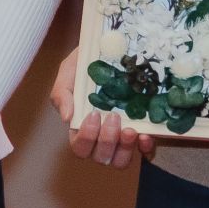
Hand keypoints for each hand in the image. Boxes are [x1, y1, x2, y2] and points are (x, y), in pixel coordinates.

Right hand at [52, 55, 153, 169]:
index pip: (80, 147)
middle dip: (107, 141)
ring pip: (121, 160)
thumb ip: (62, 93)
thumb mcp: (69, 72)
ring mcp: (123, 136)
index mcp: (81, 127)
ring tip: (131, 130)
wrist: (113, 47)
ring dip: (125, 149)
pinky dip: (145, 148)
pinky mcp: (143, 131)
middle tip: (113, 117)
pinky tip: (146, 136)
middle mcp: (102, 137)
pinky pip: (145, 151)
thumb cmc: (86, 63)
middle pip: (101, 157)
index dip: (86, 138)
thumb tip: (66, 117)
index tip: (93, 114)